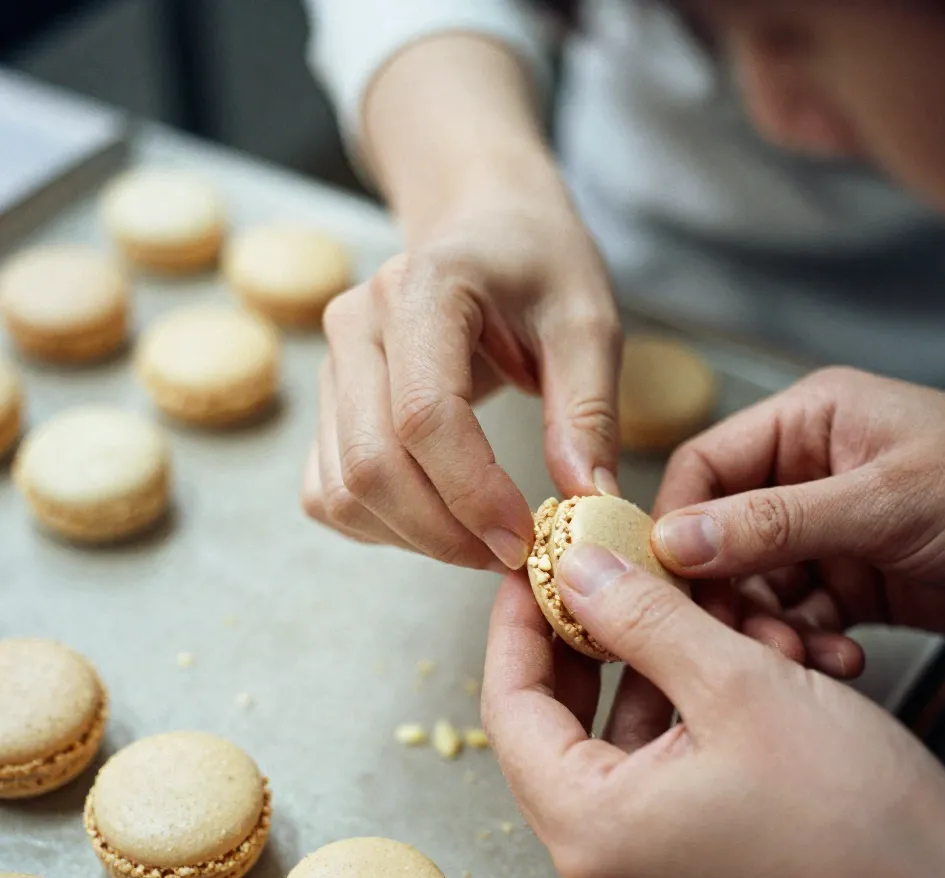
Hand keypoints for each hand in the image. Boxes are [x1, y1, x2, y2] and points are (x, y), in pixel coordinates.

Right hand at [303, 177, 619, 569]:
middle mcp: (357, 325)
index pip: (425, 415)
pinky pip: (327, 492)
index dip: (473, 494)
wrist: (483, 226)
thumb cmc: (538, 266)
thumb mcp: (588, 323)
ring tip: (482, 540)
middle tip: (511, 554)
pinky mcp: (326, 405)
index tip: (526, 538)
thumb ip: (589, 411)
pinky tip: (438, 521)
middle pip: (371, 464)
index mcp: (422, 290)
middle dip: (443, 533)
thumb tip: (588, 502)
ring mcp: (330, 366)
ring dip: (412, 538)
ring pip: (343, 489)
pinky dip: (379, 527)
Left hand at [482, 548, 944, 877]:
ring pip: (606, 739)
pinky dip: (666, 708)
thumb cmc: (858, 815)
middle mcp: (597, 865)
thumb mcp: (737, 684)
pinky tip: (701, 656)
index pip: (509, 707)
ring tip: (660, 603)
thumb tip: (574, 571)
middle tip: (587, 572)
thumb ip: (641, 618)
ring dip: (635, 668)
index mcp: (591, 830)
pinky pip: (644, 767)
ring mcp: (637, 870)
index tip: (532, 567)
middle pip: (551, 724)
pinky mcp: (677, 864)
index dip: (517, 624)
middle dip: (576, 639)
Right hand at [651, 367, 944, 641]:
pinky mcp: (851, 580)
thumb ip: (775, 523)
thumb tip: (673, 543)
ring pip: (757, 584)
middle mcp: (806, 472)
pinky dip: (808, 645)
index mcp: (808, 423)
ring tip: (799, 660)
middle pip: (721, 535)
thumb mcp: (888, 502)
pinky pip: (800, 616)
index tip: (667, 585)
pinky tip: (840, 662)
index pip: (705, 468)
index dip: (675, 526)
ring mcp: (828, 529)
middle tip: (741, 641)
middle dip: (727, 594)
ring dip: (768, 629)